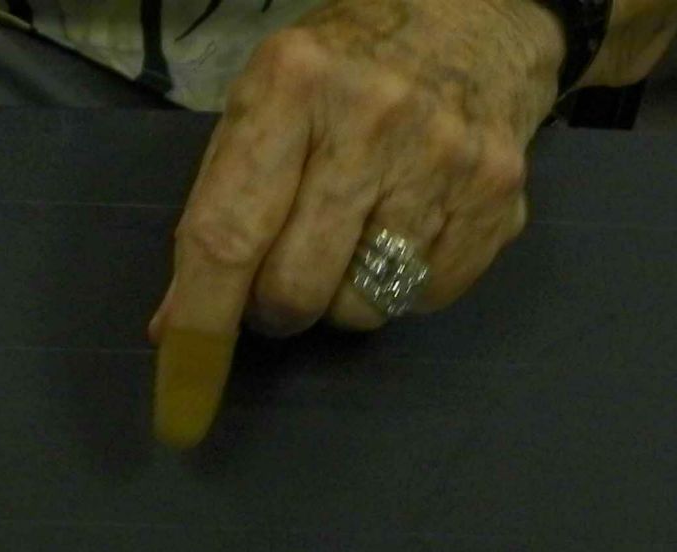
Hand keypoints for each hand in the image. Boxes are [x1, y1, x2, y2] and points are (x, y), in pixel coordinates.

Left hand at [149, 0, 566, 445]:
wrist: (477, 12)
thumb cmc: (347, 65)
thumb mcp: (264, 102)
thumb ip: (219, 208)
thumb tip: (177, 327)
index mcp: (293, 84)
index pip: (229, 235)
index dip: (202, 324)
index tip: (181, 389)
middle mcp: (373, 118)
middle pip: (296, 290)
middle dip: (276, 306)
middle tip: (284, 272)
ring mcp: (445, 158)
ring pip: (361, 308)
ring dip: (342, 295)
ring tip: (355, 232)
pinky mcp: (498, 196)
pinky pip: (425, 299)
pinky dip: (404, 284)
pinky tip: (407, 223)